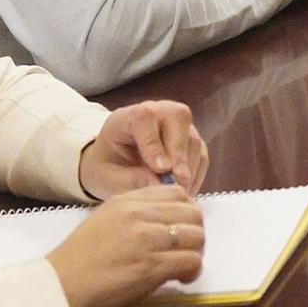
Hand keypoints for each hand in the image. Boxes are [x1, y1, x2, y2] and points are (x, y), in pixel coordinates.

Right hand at [47, 187, 204, 306]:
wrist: (61, 286)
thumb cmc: (80, 260)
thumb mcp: (104, 220)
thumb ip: (135, 214)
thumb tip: (167, 221)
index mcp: (126, 201)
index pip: (177, 192)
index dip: (186, 212)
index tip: (180, 229)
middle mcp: (138, 215)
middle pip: (193, 213)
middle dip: (195, 233)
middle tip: (185, 250)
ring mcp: (145, 239)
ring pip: (197, 236)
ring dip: (195, 253)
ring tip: (182, 267)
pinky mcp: (151, 266)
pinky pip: (191, 260)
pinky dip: (192, 271)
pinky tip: (179, 279)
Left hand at [78, 101, 207, 196]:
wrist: (113, 166)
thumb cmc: (106, 167)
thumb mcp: (107, 177)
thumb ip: (131, 179)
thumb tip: (160, 185)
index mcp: (126, 118)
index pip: (144, 117)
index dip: (154, 142)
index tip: (160, 169)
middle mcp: (155, 113)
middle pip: (178, 117)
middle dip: (179, 153)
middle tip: (178, 182)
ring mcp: (175, 125)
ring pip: (193, 138)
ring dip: (189, 168)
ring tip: (178, 193)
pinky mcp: (189, 140)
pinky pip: (201, 154)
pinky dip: (196, 174)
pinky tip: (185, 191)